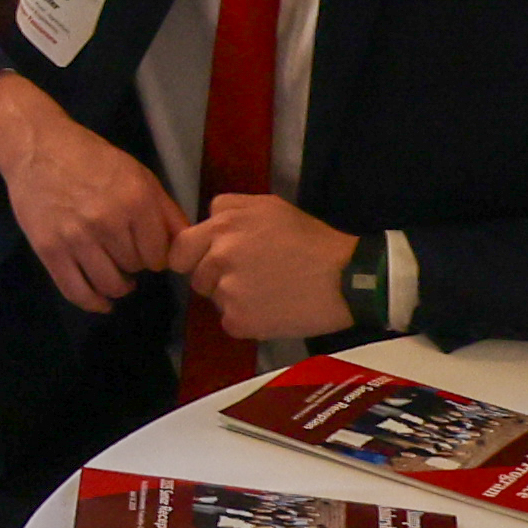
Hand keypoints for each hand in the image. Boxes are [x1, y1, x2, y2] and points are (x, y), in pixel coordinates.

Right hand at [0, 71, 193, 310]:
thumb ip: (165, 211)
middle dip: (135, 264)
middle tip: (124, 252)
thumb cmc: (92, 158)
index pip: (160, 254)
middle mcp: (109, 221)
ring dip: (118, 284)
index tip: (148, 250)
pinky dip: (93, 303)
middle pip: (136, 267)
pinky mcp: (49, 249)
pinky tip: (101, 302)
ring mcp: (76, 237)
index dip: (157, 256)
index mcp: (136, 201)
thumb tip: (186, 247)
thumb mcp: (139, 175)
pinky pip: (76, 290)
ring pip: (110, 284)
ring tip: (116, 275)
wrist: (37, 147)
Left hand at [173, 195, 361, 348]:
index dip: (194, 256)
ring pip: (215, 299)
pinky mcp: (239, 320)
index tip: (214, 262)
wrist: (347, 279)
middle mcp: (219, 256)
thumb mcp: (270, 206)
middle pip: (196, 275)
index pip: (181, 247)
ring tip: (269, 292)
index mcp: (223, 226)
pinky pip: (230, 322)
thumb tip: (207, 219)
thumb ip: (230, 207)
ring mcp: (227, 290)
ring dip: (233, 298)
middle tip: (251, 277)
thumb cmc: (312, 240)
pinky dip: (248, 320)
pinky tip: (274, 310)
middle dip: (215, 278)